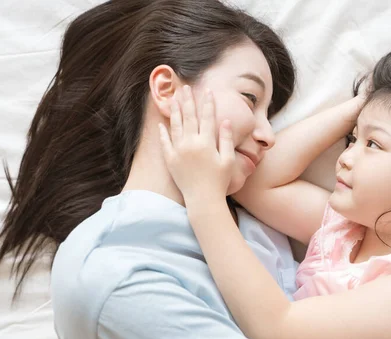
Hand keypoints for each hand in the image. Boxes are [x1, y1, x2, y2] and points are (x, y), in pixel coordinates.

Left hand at [159, 86, 234, 204]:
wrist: (203, 200)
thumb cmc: (219, 181)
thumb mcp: (228, 160)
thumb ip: (226, 139)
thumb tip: (226, 120)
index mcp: (207, 143)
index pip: (208, 117)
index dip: (208, 103)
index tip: (207, 90)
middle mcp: (191, 144)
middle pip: (189, 117)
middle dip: (188, 100)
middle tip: (185, 87)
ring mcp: (178, 151)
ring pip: (175, 125)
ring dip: (175, 110)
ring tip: (173, 98)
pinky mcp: (170, 160)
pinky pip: (165, 142)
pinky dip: (163, 132)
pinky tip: (162, 123)